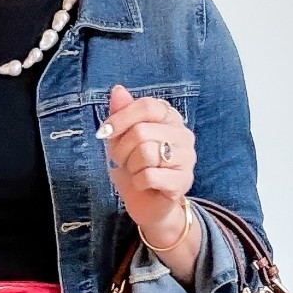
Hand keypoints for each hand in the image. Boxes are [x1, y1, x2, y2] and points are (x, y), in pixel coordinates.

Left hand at [96, 83, 196, 243]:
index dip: (121, 118)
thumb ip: (122, 113)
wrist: (149, 203)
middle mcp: (183, 134)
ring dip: (131, 166)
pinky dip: (138, 182)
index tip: (104, 132)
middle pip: (142, 132)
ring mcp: (187, 158)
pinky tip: (143, 184)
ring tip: (135, 171)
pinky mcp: (183, 181)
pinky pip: (150, 176)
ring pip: (146, 153)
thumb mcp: (122, 138)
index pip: (147, 106)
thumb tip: (117, 90)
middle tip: (122, 161)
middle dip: (121, 149)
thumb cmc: (136, 166)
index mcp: (170, 117)